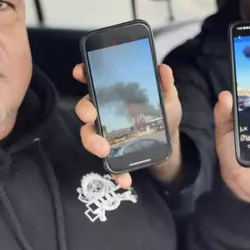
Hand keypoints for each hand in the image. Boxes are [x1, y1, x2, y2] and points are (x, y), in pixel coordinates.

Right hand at [73, 63, 182, 188]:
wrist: (169, 143)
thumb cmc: (163, 114)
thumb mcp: (168, 99)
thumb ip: (165, 85)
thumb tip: (164, 69)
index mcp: (115, 94)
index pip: (94, 80)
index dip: (83, 73)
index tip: (80, 72)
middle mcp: (104, 112)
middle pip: (86, 108)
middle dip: (84, 110)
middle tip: (91, 116)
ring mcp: (105, 133)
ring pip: (88, 135)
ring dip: (92, 142)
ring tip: (104, 151)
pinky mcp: (112, 153)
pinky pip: (108, 164)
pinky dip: (115, 172)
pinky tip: (124, 180)